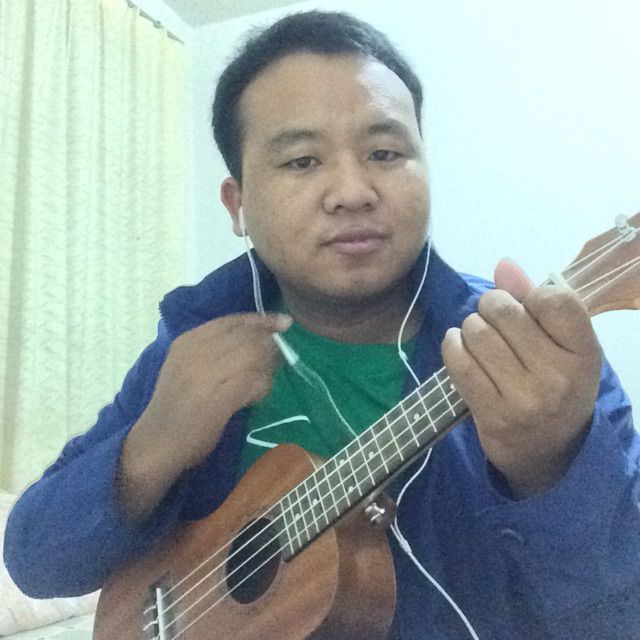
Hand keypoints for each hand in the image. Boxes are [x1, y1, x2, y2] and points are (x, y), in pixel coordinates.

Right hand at [118, 313, 290, 520]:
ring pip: (252, 355)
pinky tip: (257, 396)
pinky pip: (253, 381)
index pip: (231, 321)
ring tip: (266, 379)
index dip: (261, 319)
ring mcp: (205, 375)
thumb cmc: (176, 406)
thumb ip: (214, 350)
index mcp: (187, 341)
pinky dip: (262, 386)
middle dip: (269, 343)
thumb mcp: (187, 367)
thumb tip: (257, 339)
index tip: (282, 322)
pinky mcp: (217, 400)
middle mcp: (195, 353)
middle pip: (245, 336)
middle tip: (280, 357)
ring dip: (268, 366)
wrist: (155, 442)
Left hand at [441, 259, 600, 496]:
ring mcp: (524, 398)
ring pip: (476, 332)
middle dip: (490, 306)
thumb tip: (503, 264)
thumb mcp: (562, 346)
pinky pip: (458, 362)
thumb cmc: (555, 386)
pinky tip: (458, 346)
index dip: (529, 295)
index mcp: (584, 353)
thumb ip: (534, 300)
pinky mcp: (491, 414)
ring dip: (469, 327)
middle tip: (492, 317)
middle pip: (504, 311)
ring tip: (477, 337)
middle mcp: (558, 376)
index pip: (552, 298)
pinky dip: (451, 345)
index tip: (526, 308)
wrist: (548, 452)